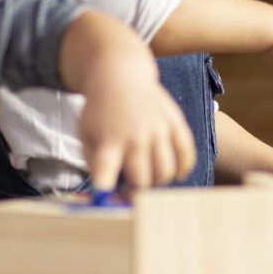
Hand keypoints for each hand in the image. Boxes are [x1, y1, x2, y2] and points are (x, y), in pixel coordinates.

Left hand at [62, 11, 197, 190]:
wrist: (119, 76)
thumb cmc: (100, 111)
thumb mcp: (85, 134)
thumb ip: (93, 163)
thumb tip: (107, 192)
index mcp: (109, 141)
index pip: (106, 176)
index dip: (106, 193)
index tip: (107, 198)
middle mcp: (135, 136)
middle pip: (143, 180)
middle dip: (136, 190)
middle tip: (131, 185)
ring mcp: (158, 129)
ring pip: (166, 171)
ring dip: (158, 181)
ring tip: (149, 176)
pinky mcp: (174, 122)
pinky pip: (187, 153)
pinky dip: (183, 168)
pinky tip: (175, 172)